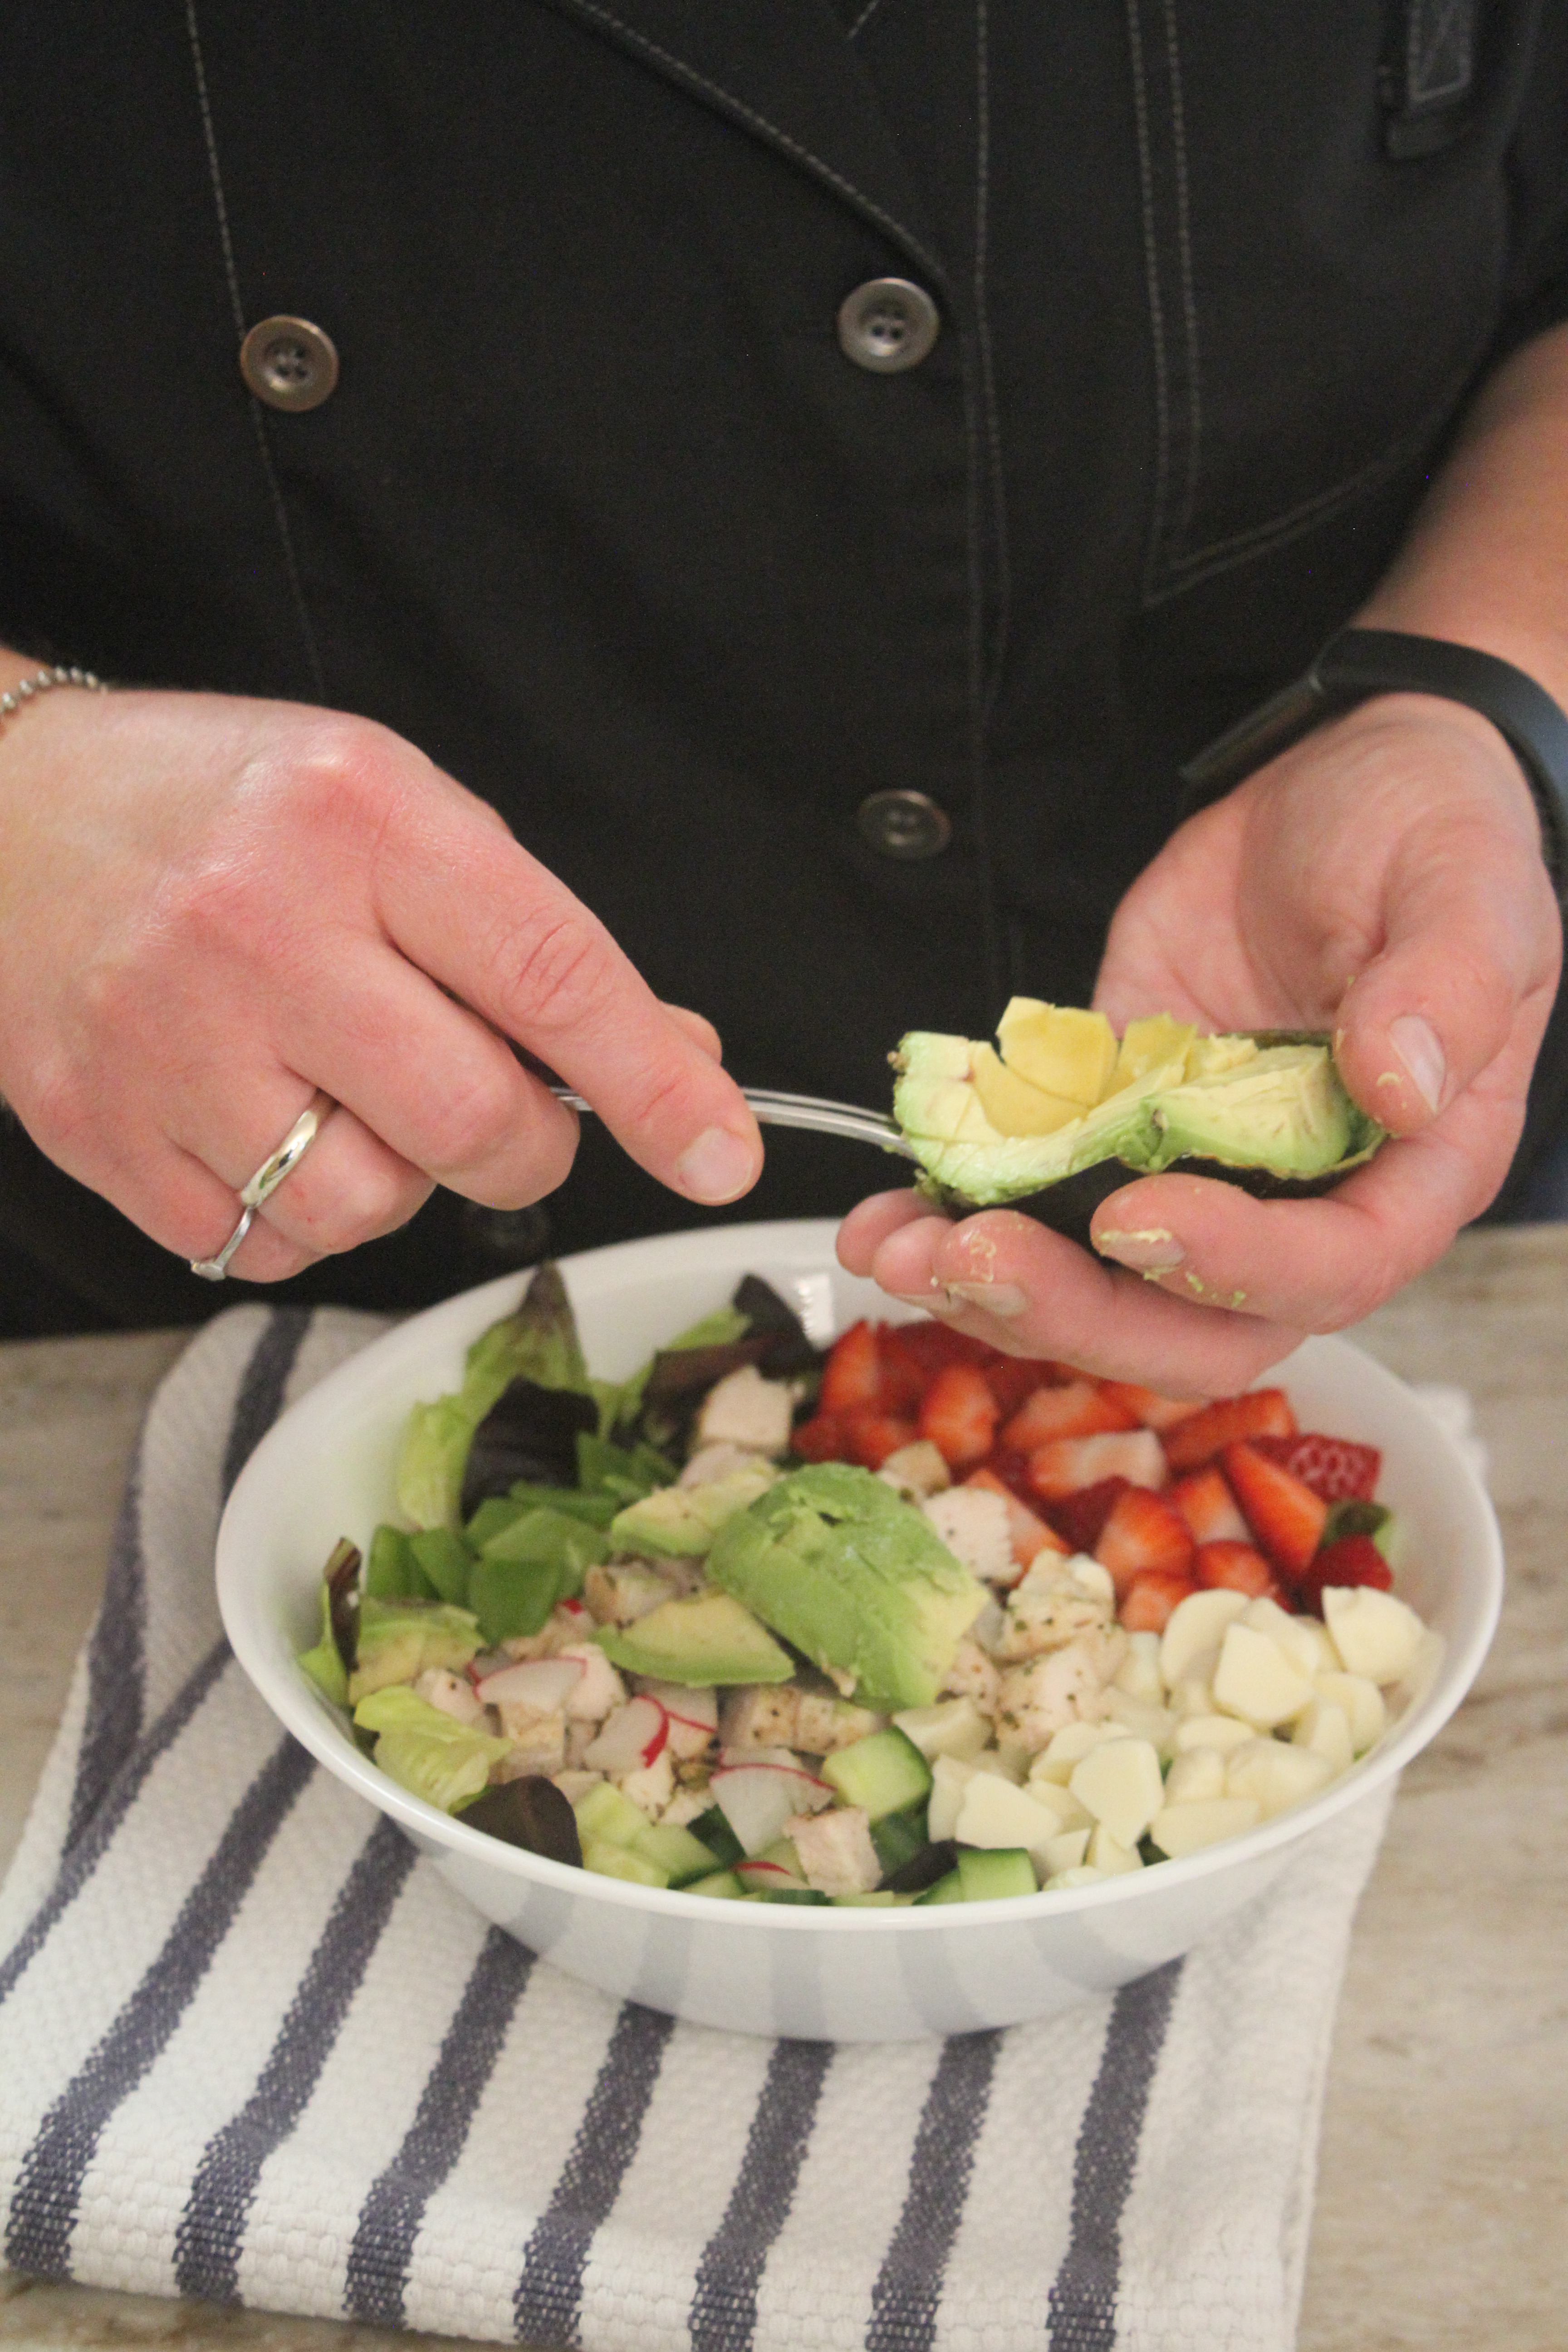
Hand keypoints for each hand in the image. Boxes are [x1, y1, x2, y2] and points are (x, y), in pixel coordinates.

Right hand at [0, 686, 761, 1278]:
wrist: (9, 814)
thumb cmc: (227, 810)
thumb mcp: (398, 816)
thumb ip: (532, 941)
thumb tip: (676, 1064)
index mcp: (359, 820)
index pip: (550, 975)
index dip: (655, 1085)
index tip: (721, 1152)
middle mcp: (258, 927)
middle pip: (469, 1122)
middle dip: (524, 1146)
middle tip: (501, 1108)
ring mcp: (165, 1038)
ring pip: (366, 1206)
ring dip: (399, 1180)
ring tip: (348, 1095)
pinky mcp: (99, 1126)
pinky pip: (261, 1245)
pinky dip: (293, 1211)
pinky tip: (262, 1123)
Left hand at [839, 694, 1561, 1392]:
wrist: (1344, 782)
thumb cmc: (1432, 836)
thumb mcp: (1466, 886)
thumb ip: (1447, 987)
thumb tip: (1398, 1084)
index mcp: (1406, 1175)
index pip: (1329, 1271)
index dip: (1232, 1265)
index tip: (1133, 1217)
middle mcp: (1298, 1207)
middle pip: (1195, 1325)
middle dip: (1078, 1311)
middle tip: (972, 1260)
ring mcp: (1194, 1174)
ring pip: (1100, 1288)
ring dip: (993, 1288)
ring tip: (894, 1251)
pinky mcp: (1111, 1129)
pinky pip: (1035, 1197)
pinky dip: (957, 1213)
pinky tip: (884, 1214)